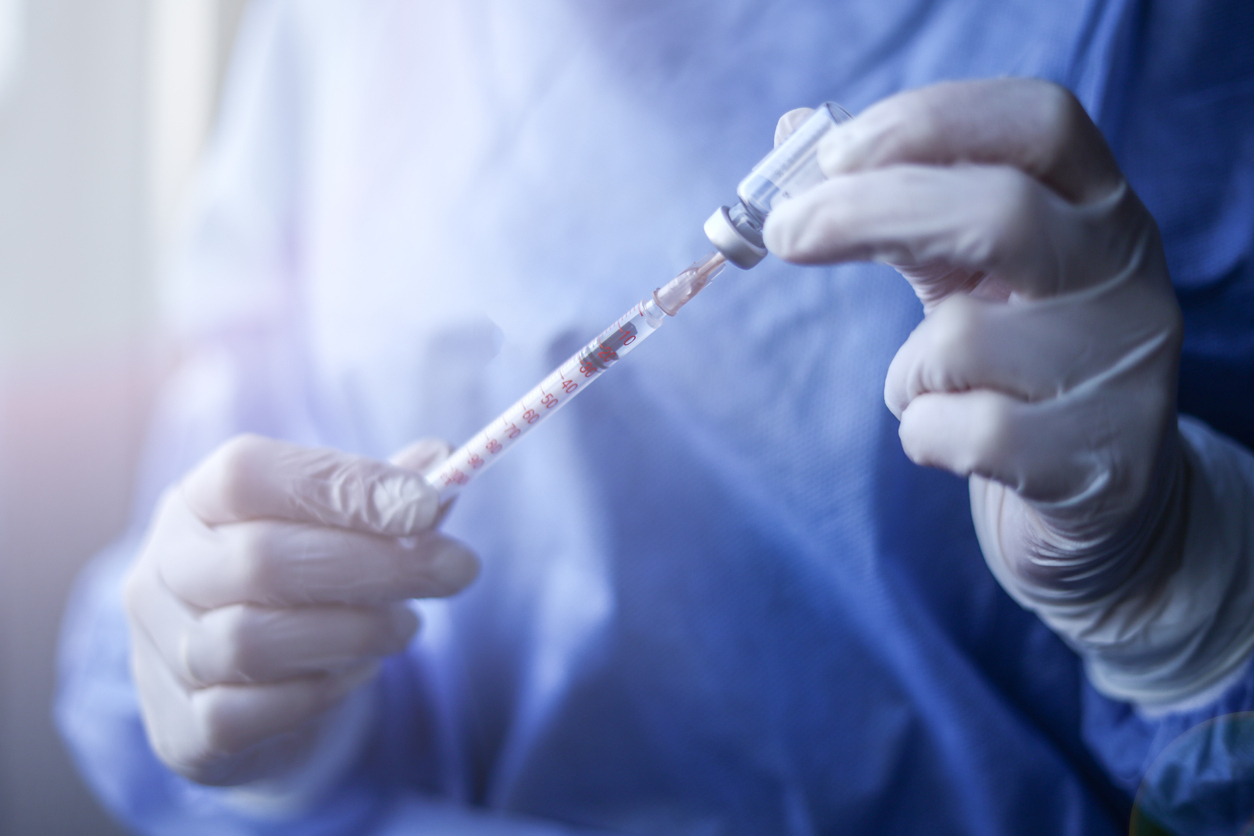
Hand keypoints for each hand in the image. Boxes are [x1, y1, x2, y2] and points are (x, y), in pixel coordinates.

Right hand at [123, 435, 478, 785]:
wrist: (251, 697)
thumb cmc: (308, 587)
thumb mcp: (346, 530)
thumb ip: (390, 497)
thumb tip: (444, 458)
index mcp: (197, 500)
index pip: (248, 475)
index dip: (342, 486)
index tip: (428, 505)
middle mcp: (162, 568)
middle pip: (260, 560)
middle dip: (377, 564)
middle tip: (457, 569)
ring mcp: (161, 652)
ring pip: (254, 640)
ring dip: (356, 632)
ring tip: (406, 626)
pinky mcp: (181, 731)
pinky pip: (254, 711)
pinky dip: (322, 692)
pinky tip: (357, 672)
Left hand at [764, 80, 1186, 693]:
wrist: (1102, 497)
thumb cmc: (1014, 365)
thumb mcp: (965, 271)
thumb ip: (896, 202)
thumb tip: (793, 133)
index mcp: (1099, 206)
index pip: (1039, 124)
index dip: (931, 121)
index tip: (834, 153)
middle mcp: (1127, 273)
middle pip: (1002, 211)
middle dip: (870, 212)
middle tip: (784, 233)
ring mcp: (1122, 368)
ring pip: (961, 339)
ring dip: (905, 368)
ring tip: (932, 388)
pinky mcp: (1097, 459)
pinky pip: (961, 432)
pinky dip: (923, 433)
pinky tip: (954, 439)